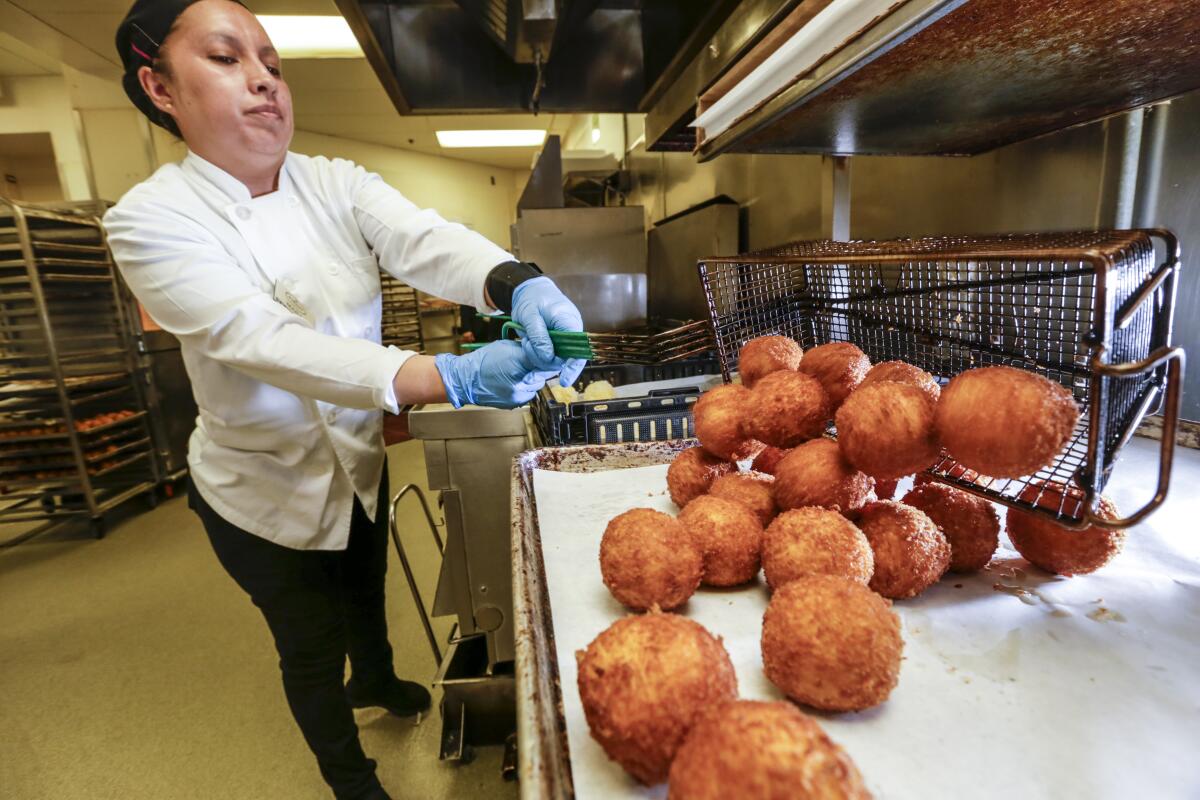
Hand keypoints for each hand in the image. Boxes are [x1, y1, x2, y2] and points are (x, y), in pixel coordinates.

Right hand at [434, 340, 557, 408]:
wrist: (466, 380)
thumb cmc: (484, 360)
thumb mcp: (507, 347)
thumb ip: (526, 350)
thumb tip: (543, 350)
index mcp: (518, 364)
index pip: (545, 361)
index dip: (548, 358)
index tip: (551, 355)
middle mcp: (520, 383)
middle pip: (543, 375)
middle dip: (539, 369)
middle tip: (530, 363)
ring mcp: (518, 396)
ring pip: (536, 386)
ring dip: (532, 379)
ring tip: (518, 373)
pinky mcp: (515, 404)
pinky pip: (528, 394)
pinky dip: (525, 388)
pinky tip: (514, 382)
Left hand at [510, 276, 586, 386]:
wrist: (529, 290)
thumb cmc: (531, 299)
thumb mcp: (530, 315)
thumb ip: (539, 336)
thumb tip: (548, 357)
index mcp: (569, 321)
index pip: (578, 349)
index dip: (572, 366)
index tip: (564, 381)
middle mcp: (571, 331)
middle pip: (567, 357)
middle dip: (546, 360)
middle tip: (526, 347)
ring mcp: (565, 337)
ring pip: (557, 358)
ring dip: (539, 356)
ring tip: (525, 341)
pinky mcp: (557, 341)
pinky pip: (551, 354)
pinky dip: (539, 356)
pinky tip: (528, 349)